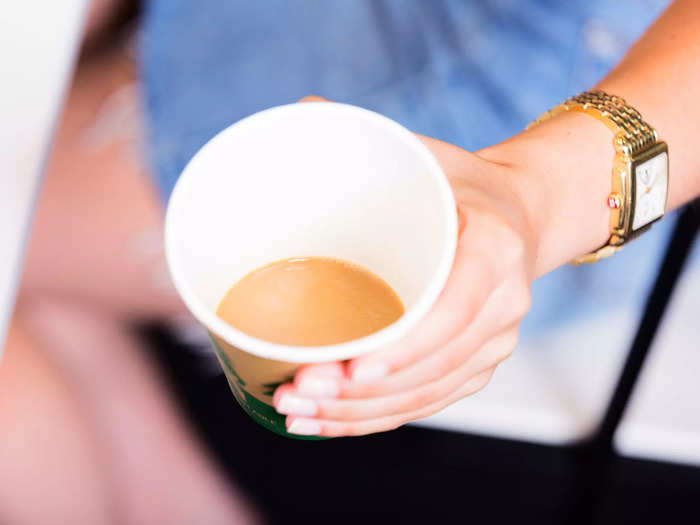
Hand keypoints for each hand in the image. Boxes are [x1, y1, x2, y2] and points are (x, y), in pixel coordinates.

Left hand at [272, 123, 542, 436]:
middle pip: (433, 366)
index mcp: (496, 249)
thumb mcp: (430, 152)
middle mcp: (503, 305)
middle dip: (360, 391)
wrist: (518, 216)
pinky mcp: (474, 363)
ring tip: (297, 413)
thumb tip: (298, 114)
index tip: (351, 367)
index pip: (458, 309)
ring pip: (425, 395)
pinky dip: (377, 419)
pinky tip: (330, 423)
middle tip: (296, 391)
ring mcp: (492, 342)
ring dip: (359, 414)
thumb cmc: (465, 185)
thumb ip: (368, 135)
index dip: (408, 346)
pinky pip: (427, 403)